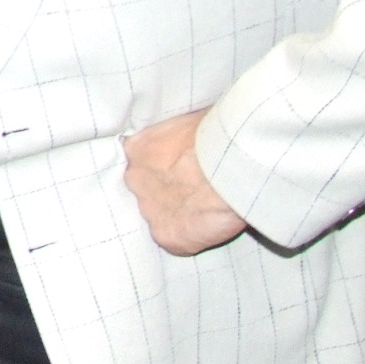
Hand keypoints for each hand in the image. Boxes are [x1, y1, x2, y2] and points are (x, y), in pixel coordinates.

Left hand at [123, 109, 246, 255]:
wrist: (229, 163)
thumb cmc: (217, 134)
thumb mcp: (189, 123)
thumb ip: (178, 138)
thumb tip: (189, 140)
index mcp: (137, 149)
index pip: (142, 163)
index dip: (163, 169)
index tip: (180, 171)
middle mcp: (135, 180)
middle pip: (147, 190)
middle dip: (168, 192)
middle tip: (196, 190)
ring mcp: (148, 209)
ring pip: (159, 216)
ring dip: (179, 215)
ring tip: (206, 208)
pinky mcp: (167, 235)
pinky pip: (176, 241)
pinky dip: (192, 237)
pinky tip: (210, 226)